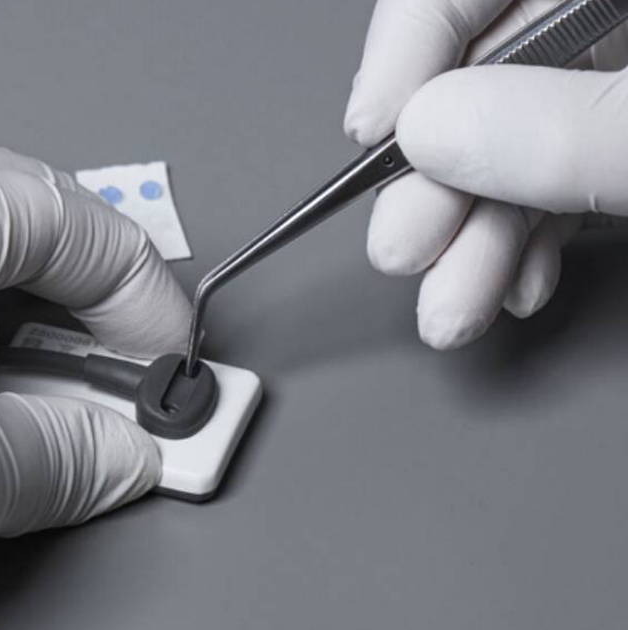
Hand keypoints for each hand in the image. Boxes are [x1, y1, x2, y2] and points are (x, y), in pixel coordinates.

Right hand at [344, 0, 627, 348]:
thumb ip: (564, 125)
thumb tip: (434, 134)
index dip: (403, 54)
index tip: (371, 131)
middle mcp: (604, 24)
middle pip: (477, 79)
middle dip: (432, 177)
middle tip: (407, 241)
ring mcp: (612, 85)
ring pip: (510, 148)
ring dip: (469, 237)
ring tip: (450, 300)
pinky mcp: (616, 149)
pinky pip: (555, 184)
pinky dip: (525, 242)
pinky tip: (511, 282)